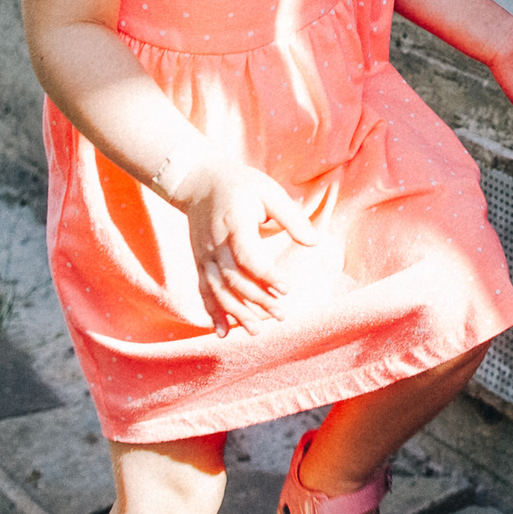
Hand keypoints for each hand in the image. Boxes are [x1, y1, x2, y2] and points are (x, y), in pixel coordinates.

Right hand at [171, 157, 320, 338]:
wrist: (198, 181)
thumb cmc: (241, 184)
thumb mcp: (269, 191)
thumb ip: (291, 217)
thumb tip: (314, 242)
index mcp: (234, 224)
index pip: (248, 257)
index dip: (266, 276)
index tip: (287, 289)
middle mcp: (214, 244)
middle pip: (233, 279)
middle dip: (256, 301)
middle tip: (281, 315)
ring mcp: (203, 255)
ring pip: (217, 290)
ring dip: (236, 313)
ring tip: (257, 331)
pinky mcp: (199, 262)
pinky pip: (203, 290)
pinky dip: (212, 312)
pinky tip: (222, 332)